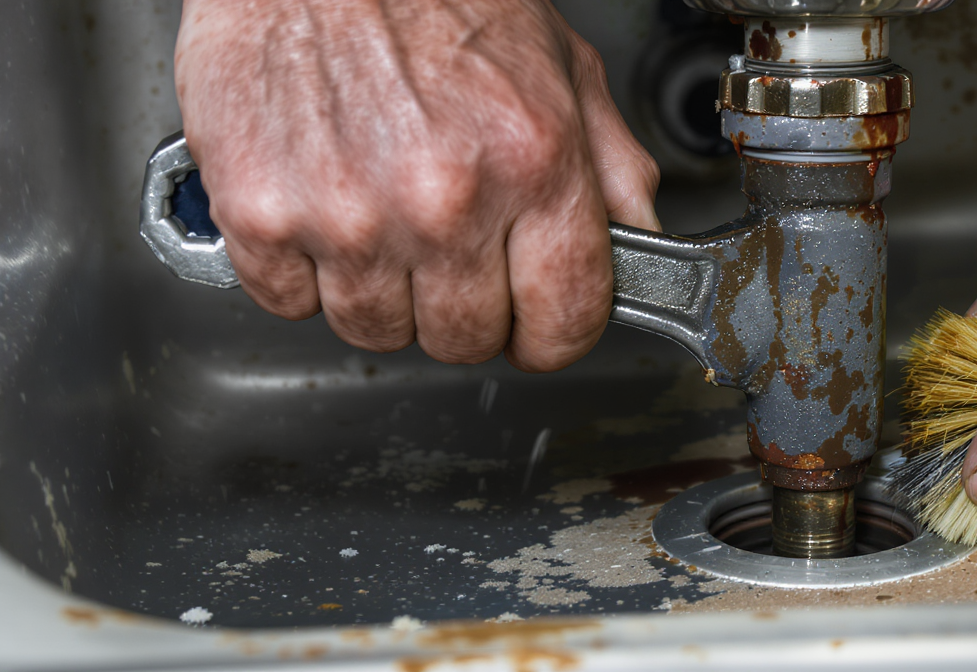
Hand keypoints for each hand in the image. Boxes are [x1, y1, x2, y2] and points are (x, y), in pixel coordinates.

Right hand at [175, 0, 658, 369]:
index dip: (556, 332)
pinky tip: (324, 206)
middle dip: (468, 310)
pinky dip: (305, 271)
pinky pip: (291, 303)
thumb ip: (611, 164)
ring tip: (383, 214)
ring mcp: (349, 215)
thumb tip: (638, 240)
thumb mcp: (561, 63)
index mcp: (533, 163)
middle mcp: (444, 200)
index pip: (566, 321)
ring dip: (385, 293)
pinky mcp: (263, 214)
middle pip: (467, 341)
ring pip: (377, 333)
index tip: (540, 323)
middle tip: (453, 250)